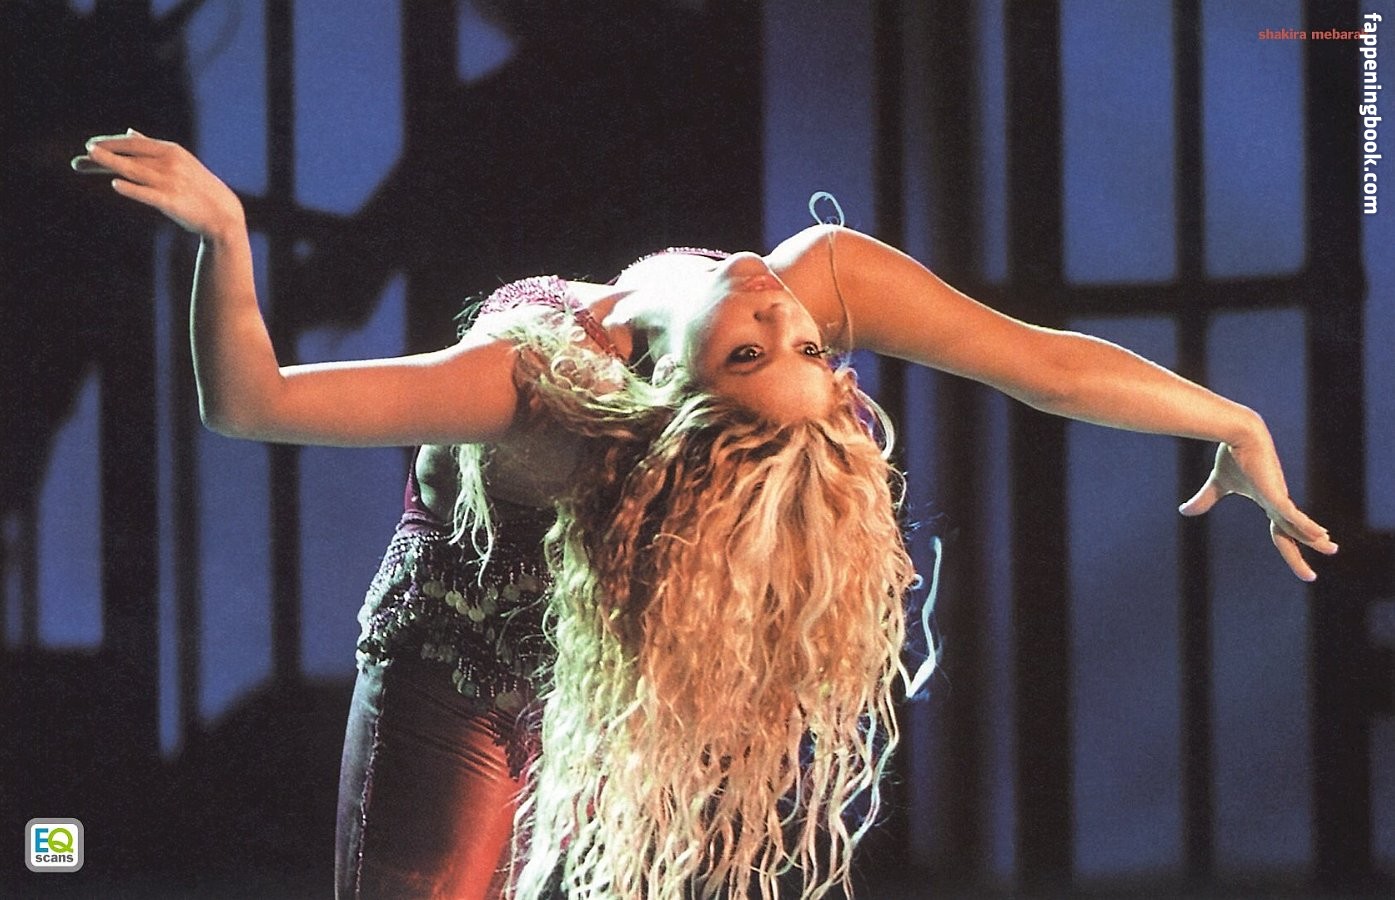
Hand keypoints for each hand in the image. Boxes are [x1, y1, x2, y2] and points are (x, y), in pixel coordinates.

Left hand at [71, 130, 243, 239]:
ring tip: (88, 159)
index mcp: (171, 150)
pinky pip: (148, 194)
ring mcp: (171, 182)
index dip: (111, 143)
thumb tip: (129, 132)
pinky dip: (132, 189)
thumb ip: (152, 147)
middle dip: (104, 154)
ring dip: (110, 163)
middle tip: (83, 154)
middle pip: (130, 155)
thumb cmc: (198, 188)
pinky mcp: (172, 202)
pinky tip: (116, 185)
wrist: (223, 214)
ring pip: (134, 170)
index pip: (134, 143)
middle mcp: (170, 163)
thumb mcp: (179, 161)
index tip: (91, 145)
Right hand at [1179, 435, 1337, 581]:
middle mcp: (1278, 503)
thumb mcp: (1217, 484)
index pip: (1281, 532)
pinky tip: (1319, 535)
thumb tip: (1183, 511)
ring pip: (1298, 527)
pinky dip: (1304, 525)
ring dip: (1315, 540)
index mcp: (1269, 503)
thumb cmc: (1233, 455)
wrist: (1240, 434)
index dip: (1291, 547)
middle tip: (1317, 571)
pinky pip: (1292, 513)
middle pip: (1291, 535)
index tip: (1306, 558)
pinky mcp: (1275, 491)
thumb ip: (1204, 500)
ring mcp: (1278, 497)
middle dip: (1303, 554)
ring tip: (1331, 549)